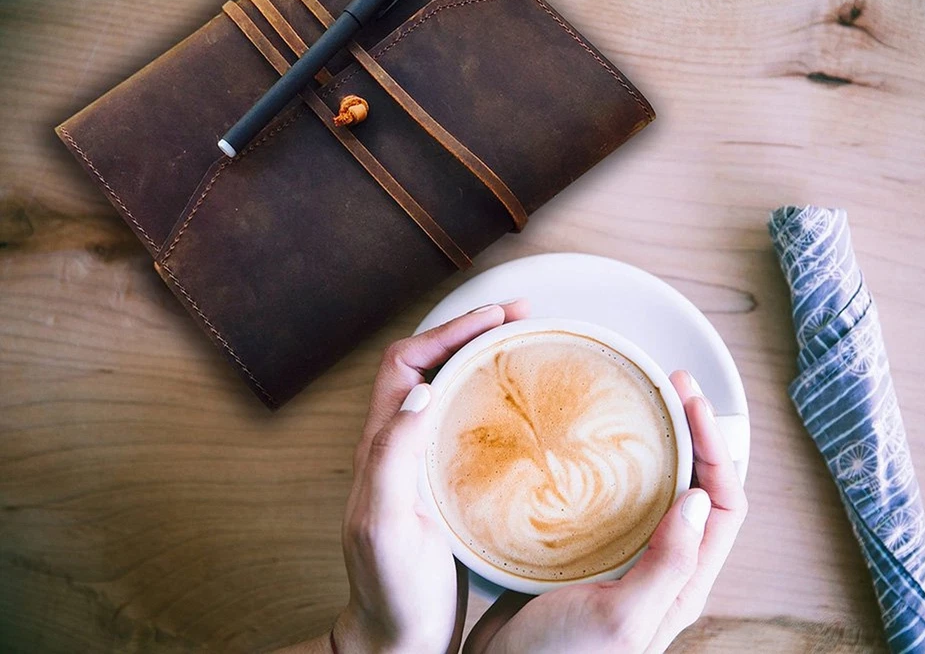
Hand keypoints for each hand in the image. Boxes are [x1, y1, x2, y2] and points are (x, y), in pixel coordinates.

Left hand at [333, 300, 529, 653]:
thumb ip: (391, 456)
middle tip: (524, 317)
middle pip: (432, 365)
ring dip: (486, 360)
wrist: (399, 637)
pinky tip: (528, 407)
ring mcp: (425, 464)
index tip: (497, 318)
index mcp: (379, 446)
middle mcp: (399, 445)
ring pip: (452, 390)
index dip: (448, 331)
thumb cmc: (390, 588)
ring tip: (530, 345)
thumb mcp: (383, 523)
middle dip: (474, 331)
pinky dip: (497, 401)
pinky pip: (471, 426)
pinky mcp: (449, 485)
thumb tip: (421, 388)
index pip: (407, 363)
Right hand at [464, 370, 747, 653]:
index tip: (690, 402)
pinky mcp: (583, 547)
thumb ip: (666, 565)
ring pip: (652, 485)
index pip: (723, 505)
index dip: (716, 449)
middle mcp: (660, 565)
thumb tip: (697, 497)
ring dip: (653, 441)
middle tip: (670, 382)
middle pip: (694, 485)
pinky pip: (609, 495)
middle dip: (691, 431)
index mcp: (682, 583)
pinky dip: (606, 462)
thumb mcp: (620, 620)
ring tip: (637, 398)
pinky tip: (585, 441)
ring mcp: (622, 554)